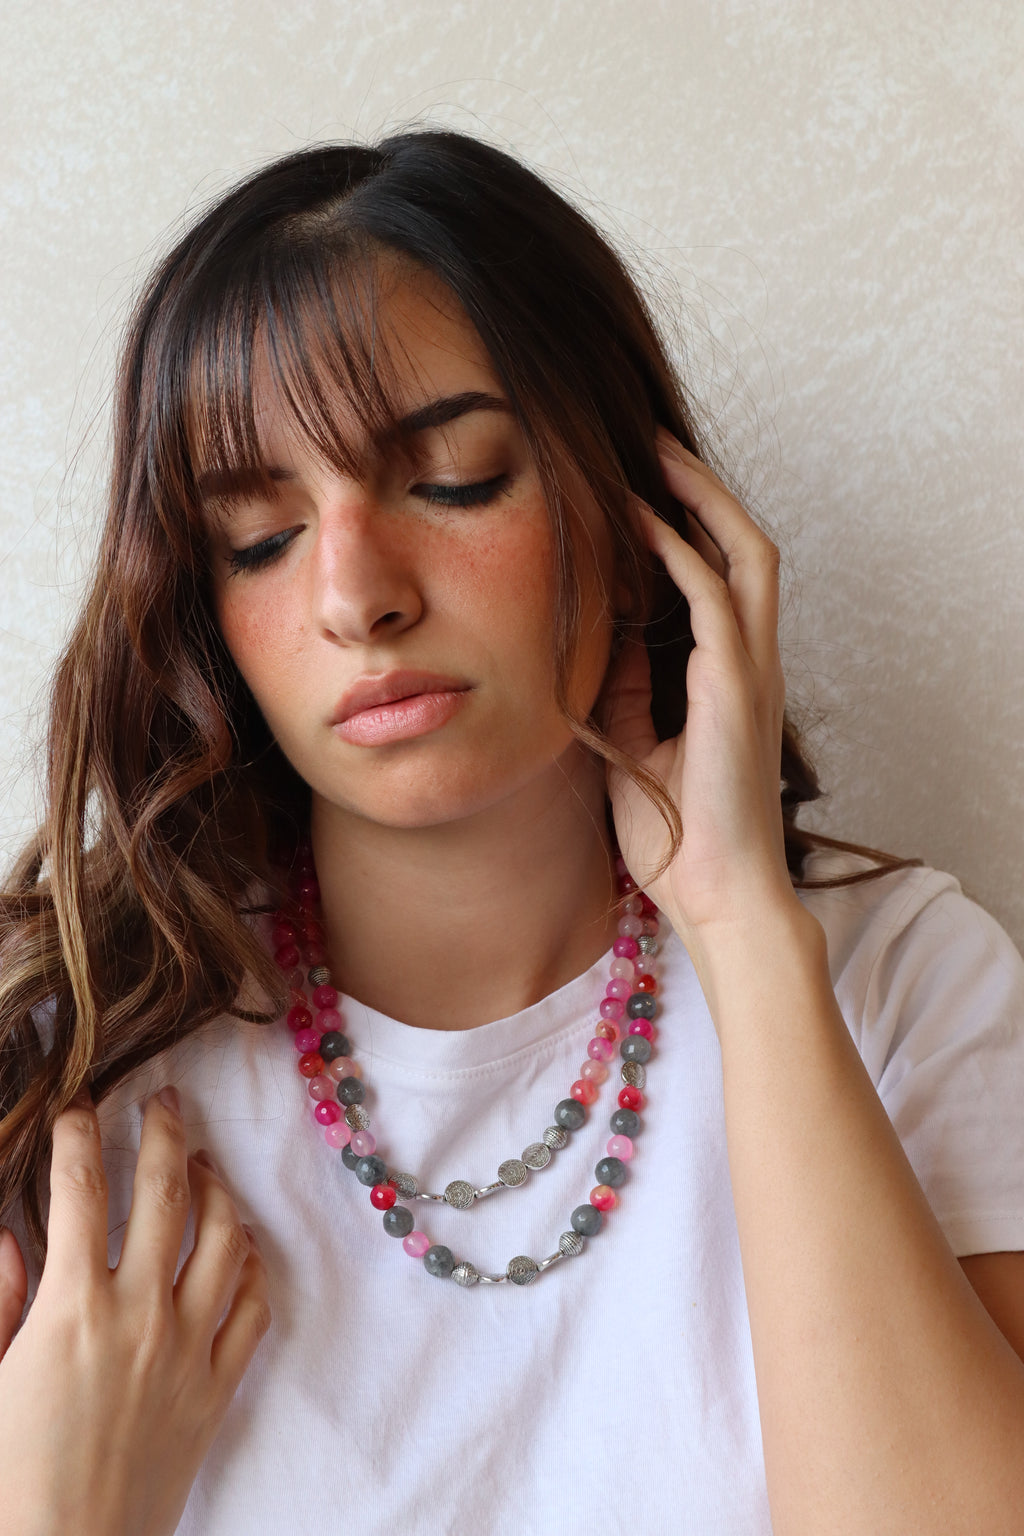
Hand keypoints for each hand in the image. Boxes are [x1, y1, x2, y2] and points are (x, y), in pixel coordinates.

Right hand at [0, 1089, 269, 1535]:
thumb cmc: (4, 1483)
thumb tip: (10, 1237)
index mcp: (71, 1307)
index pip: (78, 1189)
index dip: (77, 1134)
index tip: (79, 1104)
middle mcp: (140, 1314)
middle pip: (165, 1192)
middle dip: (165, 1131)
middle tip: (165, 1098)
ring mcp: (188, 1351)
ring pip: (224, 1239)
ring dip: (217, 1188)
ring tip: (203, 1161)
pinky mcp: (217, 1392)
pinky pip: (253, 1310)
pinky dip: (252, 1266)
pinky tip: (242, 1245)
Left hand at [604, 433, 799, 950]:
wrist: (715, 896)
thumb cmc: (678, 835)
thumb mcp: (633, 747)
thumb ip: (625, 690)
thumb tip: (602, 636)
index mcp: (733, 676)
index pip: (723, 575)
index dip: (691, 523)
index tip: (640, 486)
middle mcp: (752, 661)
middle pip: (746, 545)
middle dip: (703, 488)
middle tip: (653, 445)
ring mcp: (751, 670)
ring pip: (744, 552)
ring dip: (700, 497)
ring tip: (654, 454)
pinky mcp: (736, 685)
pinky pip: (710, 595)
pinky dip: (677, 548)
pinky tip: (638, 518)